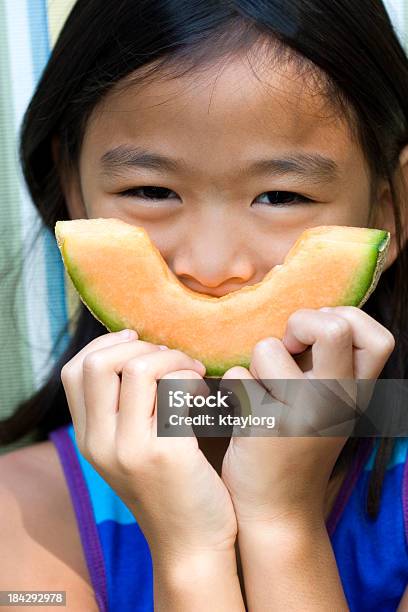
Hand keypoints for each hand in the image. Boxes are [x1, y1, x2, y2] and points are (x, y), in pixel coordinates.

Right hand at [60, 330, 237, 563]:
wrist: (191, 545)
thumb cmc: (168, 488)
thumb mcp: (127, 452)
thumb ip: (119, 411)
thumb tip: (134, 351)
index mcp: (88, 439)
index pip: (75, 371)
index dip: (106, 345)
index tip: (138, 342)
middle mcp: (100, 443)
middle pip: (99, 363)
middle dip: (143, 348)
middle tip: (173, 360)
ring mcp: (131, 449)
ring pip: (139, 369)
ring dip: (174, 359)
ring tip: (194, 373)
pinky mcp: (167, 453)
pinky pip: (177, 389)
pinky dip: (194, 379)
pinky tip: (206, 396)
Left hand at [220, 306, 394, 526]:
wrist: (278, 508)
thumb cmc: (298, 445)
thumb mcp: (331, 407)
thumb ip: (330, 365)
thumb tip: (309, 317)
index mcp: (356, 395)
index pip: (380, 337)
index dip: (345, 319)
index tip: (317, 337)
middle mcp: (337, 402)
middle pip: (334, 328)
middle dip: (301, 321)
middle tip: (289, 348)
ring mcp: (303, 415)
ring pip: (268, 348)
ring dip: (256, 363)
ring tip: (261, 390)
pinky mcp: (266, 427)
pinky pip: (238, 377)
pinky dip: (234, 387)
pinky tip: (243, 411)